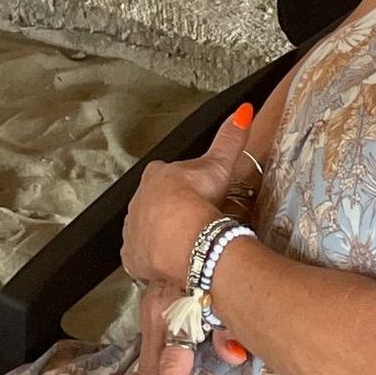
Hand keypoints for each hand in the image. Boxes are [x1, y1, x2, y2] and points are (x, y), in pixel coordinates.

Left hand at [122, 105, 251, 289]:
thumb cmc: (198, 199)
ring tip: (180, 245)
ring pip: (145, 230)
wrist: (183, 236)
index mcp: (155, 176)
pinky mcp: (132, 256)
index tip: (193, 195)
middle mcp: (139, 200)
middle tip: (189, 223)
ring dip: (159, 235)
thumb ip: (229, 138)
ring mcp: (133, 229)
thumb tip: (243, 112)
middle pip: (153, 204)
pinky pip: (139, 257)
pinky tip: (166, 262)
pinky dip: (150, 260)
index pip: (164, 176)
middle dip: (168, 212)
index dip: (179, 186)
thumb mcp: (219, 163)